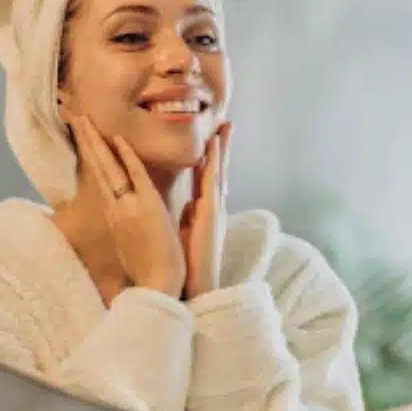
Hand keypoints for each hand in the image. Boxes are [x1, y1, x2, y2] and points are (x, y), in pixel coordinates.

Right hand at [71, 116, 186, 297]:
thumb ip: (127, 226)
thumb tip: (124, 220)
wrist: (158, 287)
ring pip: (110, 168)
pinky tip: (117, 138)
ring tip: (84, 118)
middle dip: (86, 141)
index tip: (83, 136)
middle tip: (75, 116)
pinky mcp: (147, 208)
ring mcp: (130, 207)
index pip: (101, 178)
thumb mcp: (133, 244)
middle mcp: (117, 208)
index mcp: (116, 215)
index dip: (91, 156)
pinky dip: (127, 157)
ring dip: (97, 142)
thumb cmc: (149, 271)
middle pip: (98, 168)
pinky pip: (135, 176)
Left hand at [179, 122, 231, 299]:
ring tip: (224, 127)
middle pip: (217, 170)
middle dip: (221, 147)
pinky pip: (211, 182)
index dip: (210, 157)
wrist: (194, 287)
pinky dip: (213, 163)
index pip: (206, 178)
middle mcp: (212, 207)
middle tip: (225, 123)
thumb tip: (188, 207)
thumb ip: (188, 218)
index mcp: (204, 211)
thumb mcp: (186, 234)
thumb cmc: (187, 265)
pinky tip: (213, 146)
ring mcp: (214, 209)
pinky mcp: (211, 214)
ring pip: (218, 171)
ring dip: (221, 148)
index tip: (212, 138)